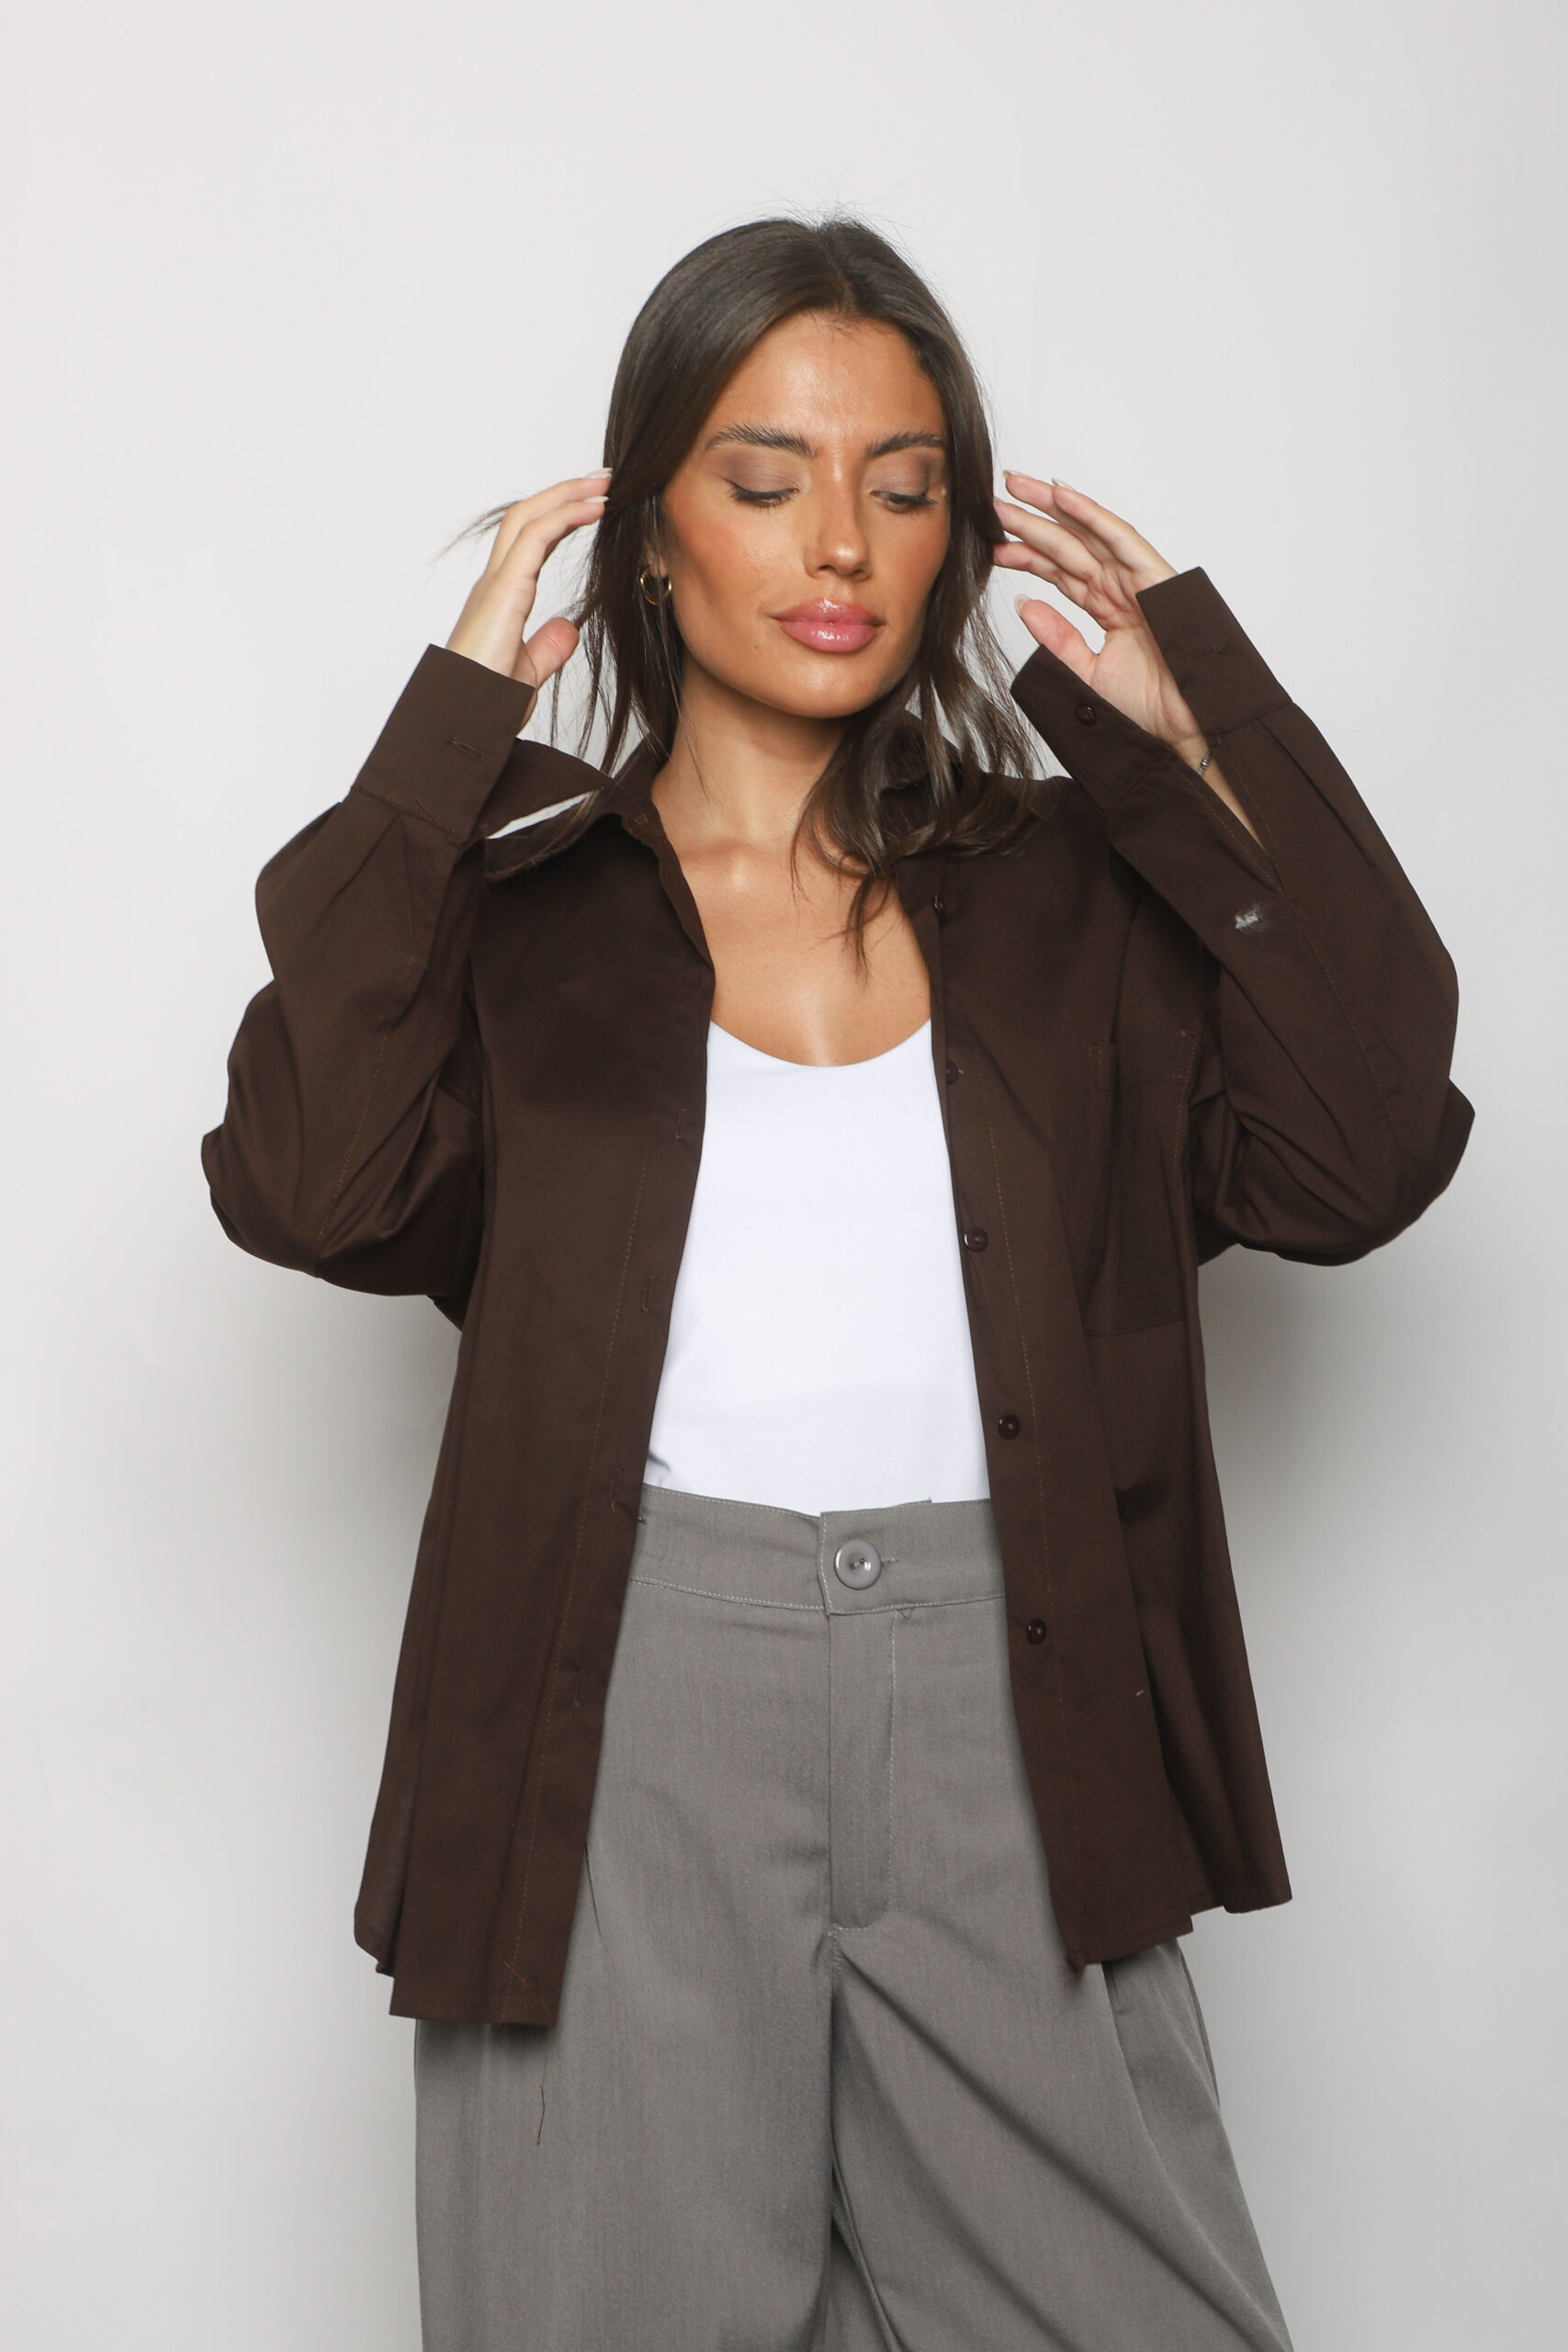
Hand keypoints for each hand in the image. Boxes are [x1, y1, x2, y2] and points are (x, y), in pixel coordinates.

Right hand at [445, 471, 610, 689]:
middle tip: (600, 477)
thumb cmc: (485, 705)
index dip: (559, 518)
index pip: (529, 543)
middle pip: (526, 518)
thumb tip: (568, 629)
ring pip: (528, 518)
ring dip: (567, 494)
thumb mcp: (527, 673)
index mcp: (500, 600)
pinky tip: (593, 508)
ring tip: (602, 481)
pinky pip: (535, 539)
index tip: (592, 504)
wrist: (462, 721)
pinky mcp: (503, 591)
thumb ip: (546, 649)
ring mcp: (495, 585)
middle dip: (563, 492)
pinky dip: (565, 516)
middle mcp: (493, 584)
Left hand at [991, 474, 1203, 757]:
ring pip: (1086, 534)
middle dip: (1031, 522)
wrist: (1188, 723)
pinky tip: (1061, 494)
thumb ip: (1058, 639)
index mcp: (1107, 606)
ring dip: (1051, 508)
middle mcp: (1119, 587)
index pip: (1060, 572)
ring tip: (1016, 487)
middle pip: (1067, 546)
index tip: (994, 544)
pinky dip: (1091, 515)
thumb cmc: (1151, 704)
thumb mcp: (1087, 671)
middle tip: (995, 501)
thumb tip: (1025, 605)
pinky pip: (1118, 538)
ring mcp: (1136, 579)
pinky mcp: (1152, 577)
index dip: (1027, 555)